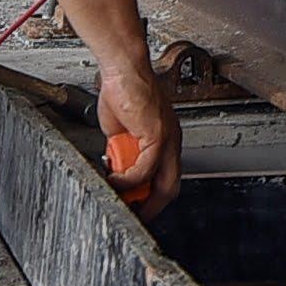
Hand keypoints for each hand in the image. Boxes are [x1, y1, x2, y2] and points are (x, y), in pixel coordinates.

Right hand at [94, 61, 181, 218]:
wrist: (123, 70)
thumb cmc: (122, 93)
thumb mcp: (121, 133)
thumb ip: (123, 152)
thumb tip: (117, 170)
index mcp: (165, 140)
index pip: (166, 179)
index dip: (152, 197)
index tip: (136, 208)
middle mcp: (172, 141)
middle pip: (170, 188)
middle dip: (151, 207)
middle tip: (131, 215)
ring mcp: (167, 139)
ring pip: (161, 183)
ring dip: (137, 195)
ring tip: (118, 197)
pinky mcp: (157, 135)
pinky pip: (144, 169)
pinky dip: (128, 180)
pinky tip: (114, 179)